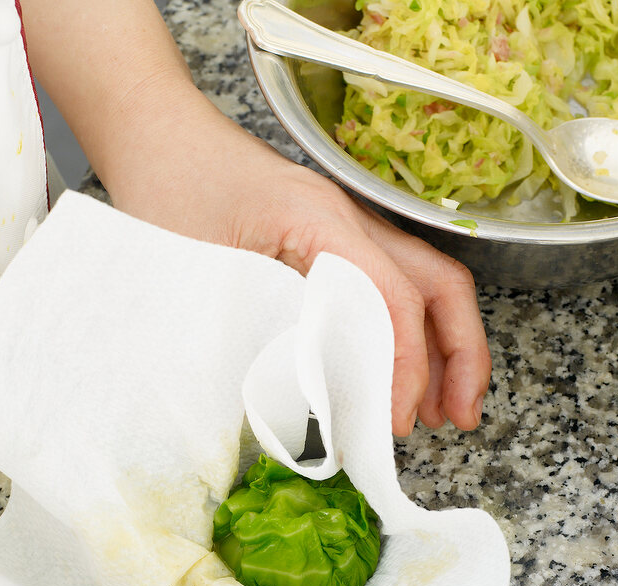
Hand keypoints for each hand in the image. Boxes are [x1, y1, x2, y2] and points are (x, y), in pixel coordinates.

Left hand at [110, 99, 490, 436]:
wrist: (156, 132)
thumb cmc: (167, 189)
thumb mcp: (199, 273)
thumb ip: (248, 335)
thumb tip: (294, 412)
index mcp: (319, 221)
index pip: (392, 298)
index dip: (405, 366)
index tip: (395, 421)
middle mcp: (349, 219)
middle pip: (438, 284)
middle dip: (461, 356)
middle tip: (461, 419)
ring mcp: (348, 226)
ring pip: (426, 286)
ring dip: (446, 350)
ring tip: (446, 413)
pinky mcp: (335, 240)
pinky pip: (393, 287)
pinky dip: (412, 335)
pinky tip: (404, 377)